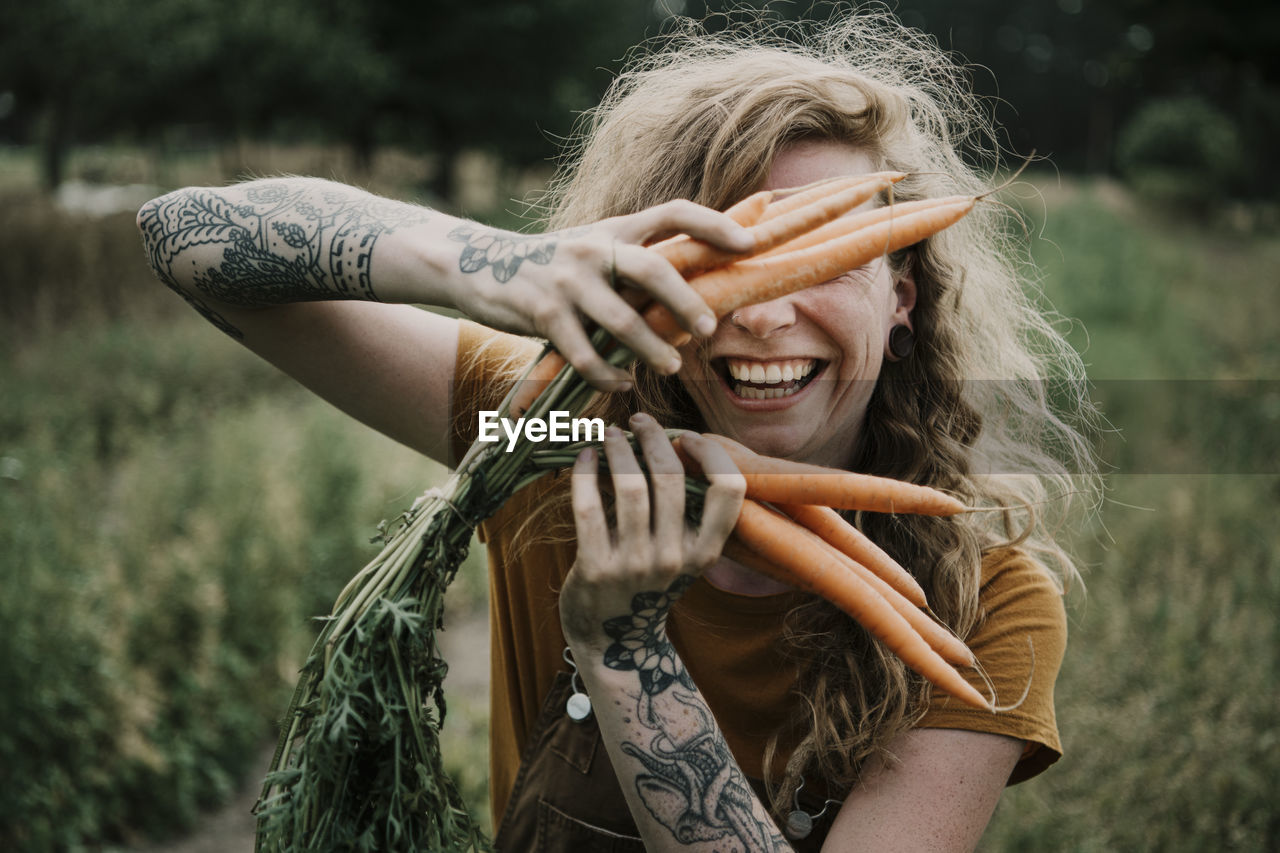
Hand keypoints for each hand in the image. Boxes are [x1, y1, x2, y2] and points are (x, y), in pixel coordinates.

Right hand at [451, 201, 752, 390]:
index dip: (714, 224)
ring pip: (621, 320)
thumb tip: (694, 287)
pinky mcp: (542, 313)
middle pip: (653, 269)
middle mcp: (594, 248)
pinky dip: (608, 376)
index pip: (673, 212)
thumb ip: (634, 261)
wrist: (477, 266)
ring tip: (671, 368)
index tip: (750, 245)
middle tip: (709, 329)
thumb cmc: (553, 267)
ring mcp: (567, 280)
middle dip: (686, 302)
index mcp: (615, 229)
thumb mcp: (594, 249)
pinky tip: (621, 386)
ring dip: (651, 349)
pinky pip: (585, 354)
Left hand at [558, 413, 746, 648]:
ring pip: (629, 487)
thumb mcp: (682, 555)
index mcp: (704, 552)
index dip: (711, 453)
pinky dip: (584, 474)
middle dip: (653, 438)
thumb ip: (683, 511)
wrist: (615, 641)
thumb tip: (667, 443)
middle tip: (638, 422)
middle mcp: (674, 558)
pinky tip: (583, 459)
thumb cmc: (649, 584)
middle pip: (671, 478)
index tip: (687, 437)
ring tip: (608, 434)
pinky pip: (590, 508)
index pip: (729, 491)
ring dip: (617, 449)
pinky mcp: (596, 568)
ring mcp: (634, 565)